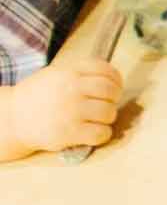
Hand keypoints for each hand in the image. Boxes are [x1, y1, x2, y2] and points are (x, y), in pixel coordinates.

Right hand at [0, 57, 122, 158]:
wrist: (13, 118)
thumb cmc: (38, 97)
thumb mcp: (56, 75)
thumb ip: (81, 74)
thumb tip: (113, 79)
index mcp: (69, 72)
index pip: (105, 70)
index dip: (115, 79)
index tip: (113, 86)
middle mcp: (72, 89)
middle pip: (111, 91)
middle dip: (113, 99)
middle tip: (105, 104)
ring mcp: (72, 111)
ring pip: (109, 113)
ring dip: (107, 118)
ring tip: (95, 119)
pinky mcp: (70, 132)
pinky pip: (102, 133)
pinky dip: (102, 134)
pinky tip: (93, 132)